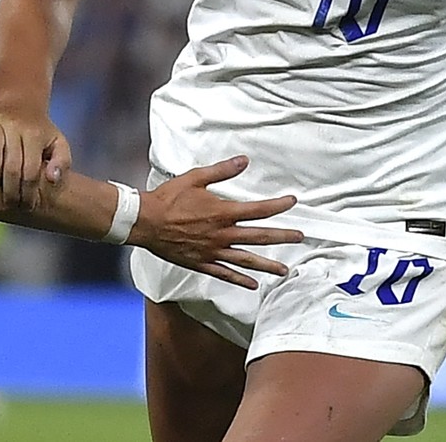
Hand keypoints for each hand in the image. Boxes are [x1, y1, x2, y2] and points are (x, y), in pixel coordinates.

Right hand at [0, 106, 72, 209]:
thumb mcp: (58, 144)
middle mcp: (16, 127)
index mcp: (36, 135)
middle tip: (10, 204)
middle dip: (11, 190)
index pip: (31, 170)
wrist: (22, 103)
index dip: (29, 192)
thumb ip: (61, 162)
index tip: (27, 206)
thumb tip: (51, 179)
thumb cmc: (40, 131)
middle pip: (12, 164)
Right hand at [133, 156, 301, 288]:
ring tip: (284, 271)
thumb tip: (244, 161)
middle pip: (260, 237)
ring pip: (246, 260)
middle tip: (300, 238)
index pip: (258, 210)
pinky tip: (252, 285)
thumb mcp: (195, 178)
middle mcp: (222, 234)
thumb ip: (222, 171)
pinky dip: (240, 280)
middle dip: (282, 237)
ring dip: (267, 265)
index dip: (278, 206)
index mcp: (222, 212)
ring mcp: (212, 251)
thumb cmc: (168, 198)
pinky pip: (225, 274)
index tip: (292, 202)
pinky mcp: (201, 263)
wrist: (145, 221)